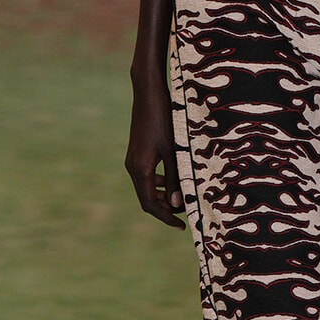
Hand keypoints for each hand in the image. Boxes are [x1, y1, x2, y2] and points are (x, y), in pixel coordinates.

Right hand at [125, 70, 186, 228]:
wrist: (148, 93)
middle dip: (165, 208)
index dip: (166, 217)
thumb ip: (175, 177)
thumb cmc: (163, 119)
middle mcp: (133, 167)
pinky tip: (173, 178)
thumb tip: (177, 203)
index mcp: (140, 169)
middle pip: (147, 198)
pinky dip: (158, 182)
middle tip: (186, 212)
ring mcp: (133, 159)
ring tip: (182, 198)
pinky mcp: (136, 152)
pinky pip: (146, 175)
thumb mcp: (174, 149)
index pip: (150, 204)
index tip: (182, 225)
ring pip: (146, 187)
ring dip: (162, 196)